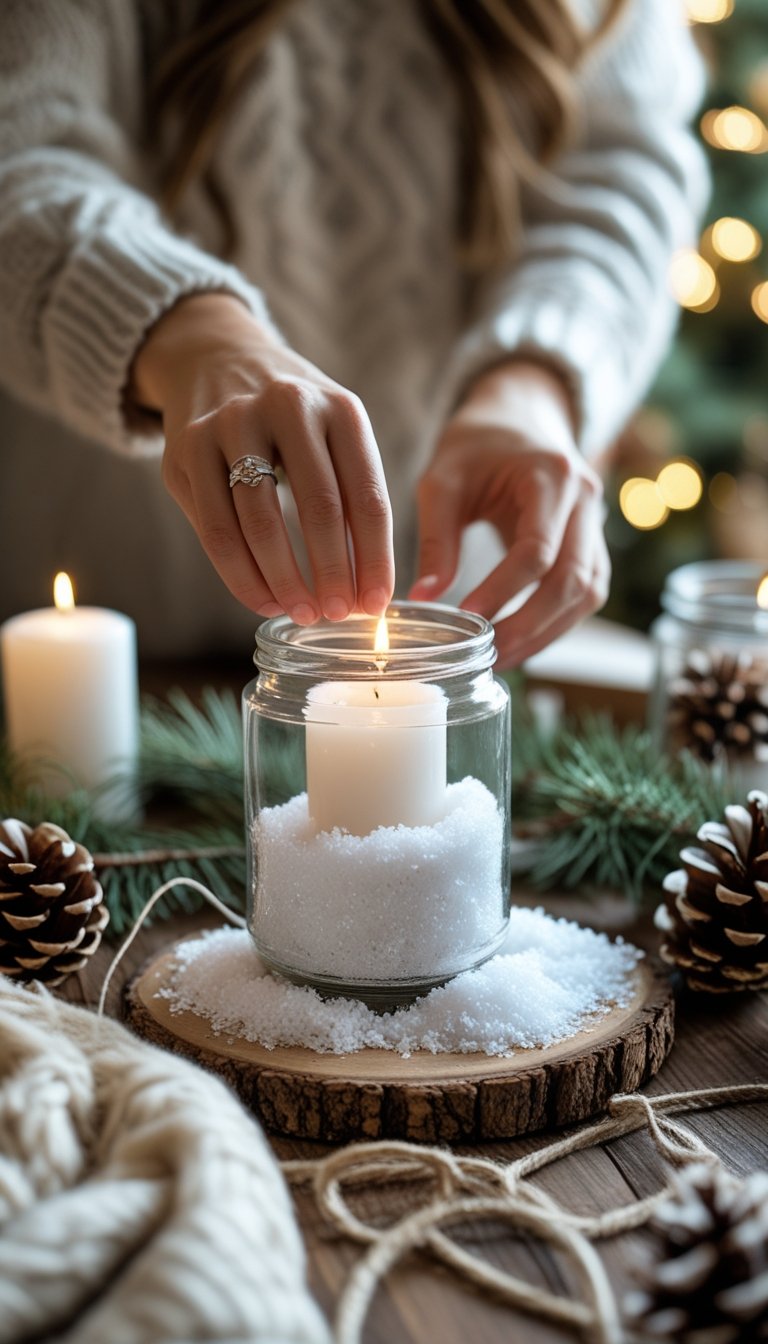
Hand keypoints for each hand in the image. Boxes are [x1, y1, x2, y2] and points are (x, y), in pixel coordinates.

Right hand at [131, 294, 393, 623]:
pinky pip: (215, 528)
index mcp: (339, 408)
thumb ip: (352, 499)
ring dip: (284, 580)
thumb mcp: (335, 436)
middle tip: (339, 615)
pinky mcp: (186, 448)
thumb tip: (368, 590)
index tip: (375, 605)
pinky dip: (241, 576)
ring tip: (301, 612)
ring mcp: (230, 423)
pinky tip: (263, 599)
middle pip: (318, 507)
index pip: (367, 496)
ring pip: (260, 522)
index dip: (374, 559)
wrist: (218, 359)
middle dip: (332, 574)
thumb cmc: (293, 421)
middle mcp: (287, 406)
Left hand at [408, 361, 609, 666]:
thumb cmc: (476, 445)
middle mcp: (587, 501)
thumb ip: (435, 537)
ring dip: (549, 631)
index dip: (505, 590)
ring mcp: (597, 524)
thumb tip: (424, 597)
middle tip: (490, 654)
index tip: (468, 617)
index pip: (538, 549)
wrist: (518, 419)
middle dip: (532, 624)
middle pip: (575, 579)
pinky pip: (585, 593)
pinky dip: (556, 622)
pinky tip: (520, 641)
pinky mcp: (592, 545)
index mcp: (552, 475)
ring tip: (502, 658)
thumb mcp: (444, 479)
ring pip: (588, 593)